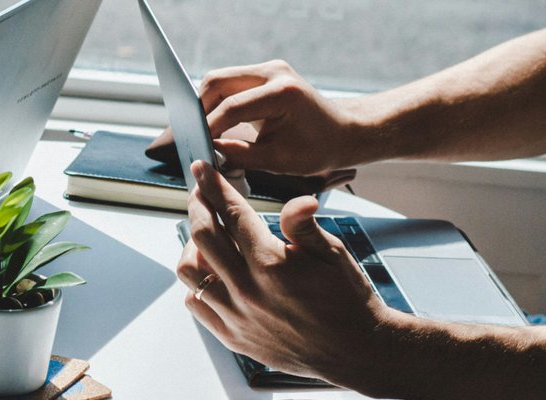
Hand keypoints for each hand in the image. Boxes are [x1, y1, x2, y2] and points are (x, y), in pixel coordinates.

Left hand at [176, 160, 402, 383]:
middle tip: (200, 194)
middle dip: (197, 206)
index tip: (203, 170)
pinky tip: (212, 273)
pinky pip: (196, 304)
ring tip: (205, 235)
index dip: (214, 186)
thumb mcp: (333, 254)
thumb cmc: (347, 299)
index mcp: (272, 264)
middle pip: (202, 236)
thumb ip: (304, 225)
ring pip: (190, 271)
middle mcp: (248, 291)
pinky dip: (196, 284)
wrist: (355, 351)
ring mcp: (237, 316)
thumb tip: (298, 200)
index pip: (232, 214)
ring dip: (192, 246)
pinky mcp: (233, 337)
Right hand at [198, 60, 377, 174]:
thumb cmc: (320, 148)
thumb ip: (240, 156)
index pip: (231, 107)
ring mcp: (268, 70)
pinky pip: (230, 84)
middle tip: (192, 136)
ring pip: (220, 80)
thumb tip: (209, 153)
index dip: (209, 128)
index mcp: (282, 92)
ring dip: (207, 104)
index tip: (196, 147)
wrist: (344, 132)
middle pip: (217, 82)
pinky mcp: (264, 75)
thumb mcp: (279, 160)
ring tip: (202, 131)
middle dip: (200, 110)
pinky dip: (218, 102)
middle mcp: (273, 73)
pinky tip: (215, 123)